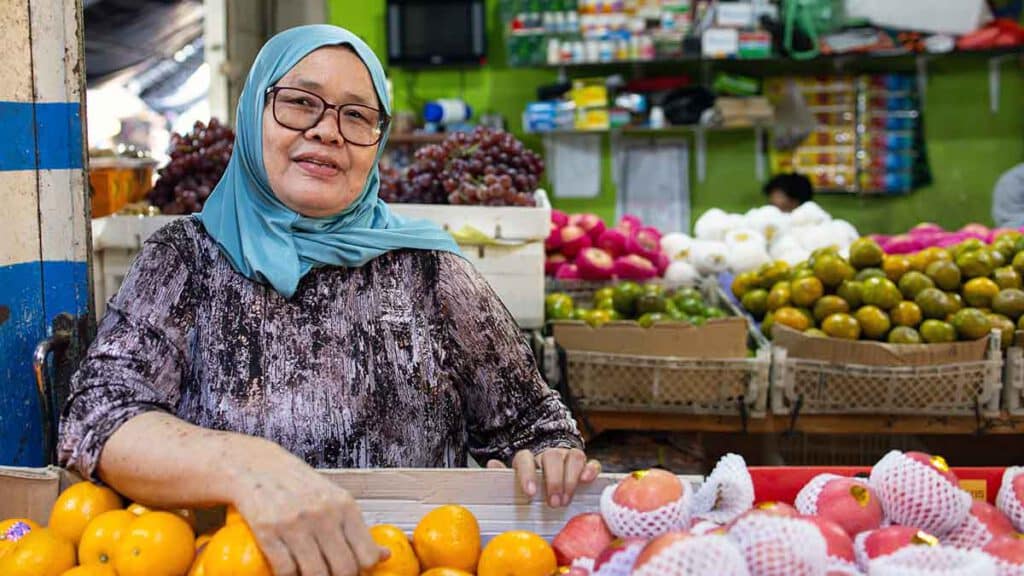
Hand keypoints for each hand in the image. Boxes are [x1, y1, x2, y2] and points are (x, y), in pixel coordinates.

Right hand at [227, 444, 388, 575]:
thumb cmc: (299, 485)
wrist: (256, 465)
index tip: (352, 571)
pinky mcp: (267, 531)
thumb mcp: (335, 499)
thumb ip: (357, 528)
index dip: (361, 571)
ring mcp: (295, 523)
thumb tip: (384, 555)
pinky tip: (288, 569)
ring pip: (315, 574)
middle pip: (343, 570)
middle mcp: (323, 514)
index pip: (367, 555)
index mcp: (345, 506)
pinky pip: (285, 570)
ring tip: (309, 571)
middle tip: (329, 573)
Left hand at [488, 448, 600, 507]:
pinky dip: (590, 469)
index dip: (527, 474)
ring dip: (570, 479)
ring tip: (566, 500)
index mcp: (528, 458)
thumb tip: (492, 465)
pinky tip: (586, 480)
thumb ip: (504, 475)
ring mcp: (567, 457)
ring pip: (573, 456)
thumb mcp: (515, 480)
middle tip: (553, 503)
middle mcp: (549, 454)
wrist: (549, 468)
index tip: (530, 493)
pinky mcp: (584, 464)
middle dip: (554, 481)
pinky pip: (590, 461)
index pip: (524, 458)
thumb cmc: (532, 481)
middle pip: (552, 457)